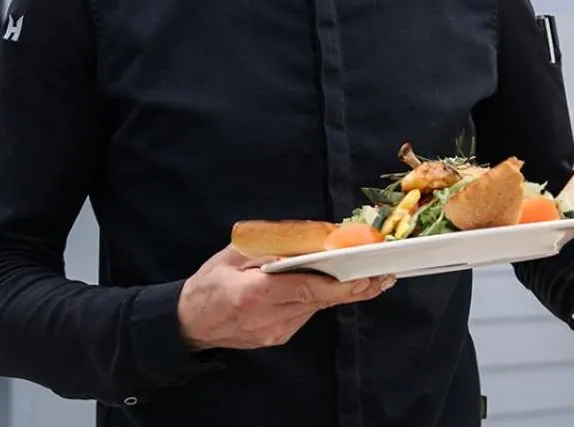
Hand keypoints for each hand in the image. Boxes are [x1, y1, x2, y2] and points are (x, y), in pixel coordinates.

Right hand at [177, 245, 393, 351]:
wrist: (188, 323)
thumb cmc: (210, 283)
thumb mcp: (236, 254)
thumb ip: (274, 246)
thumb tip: (313, 236)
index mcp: (255, 294)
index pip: (308, 289)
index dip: (341, 284)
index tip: (367, 277)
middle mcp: (268, 318)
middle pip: (320, 300)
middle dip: (354, 286)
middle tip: (385, 274)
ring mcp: (275, 332)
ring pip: (317, 307)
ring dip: (340, 290)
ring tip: (368, 274)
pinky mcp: (278, 337)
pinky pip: (306, 312)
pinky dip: (319, 297)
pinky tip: (331, 284)